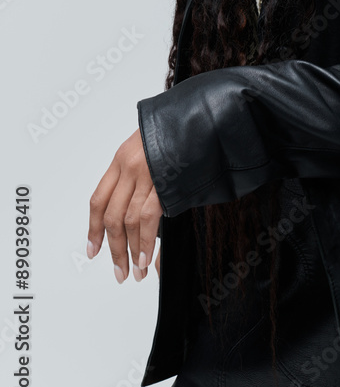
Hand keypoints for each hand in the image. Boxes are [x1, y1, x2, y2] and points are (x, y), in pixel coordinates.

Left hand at [87, 127, 163, 282]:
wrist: (199, 113)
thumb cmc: (177, 129)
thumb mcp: (149, 147)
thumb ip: (139, 175)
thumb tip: (137, 215)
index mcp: (121, 159)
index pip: (98, 200)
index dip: (93, 229)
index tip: (93, 251)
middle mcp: (129, 167)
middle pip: (111, 216)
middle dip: (114, 250)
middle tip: (118, 272)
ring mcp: (146, 173)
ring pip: (128, 221)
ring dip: (131, 251)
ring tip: (135, 272)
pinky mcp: (164, 180)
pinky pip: (148, 217)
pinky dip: (145, 241)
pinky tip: (146, 258)